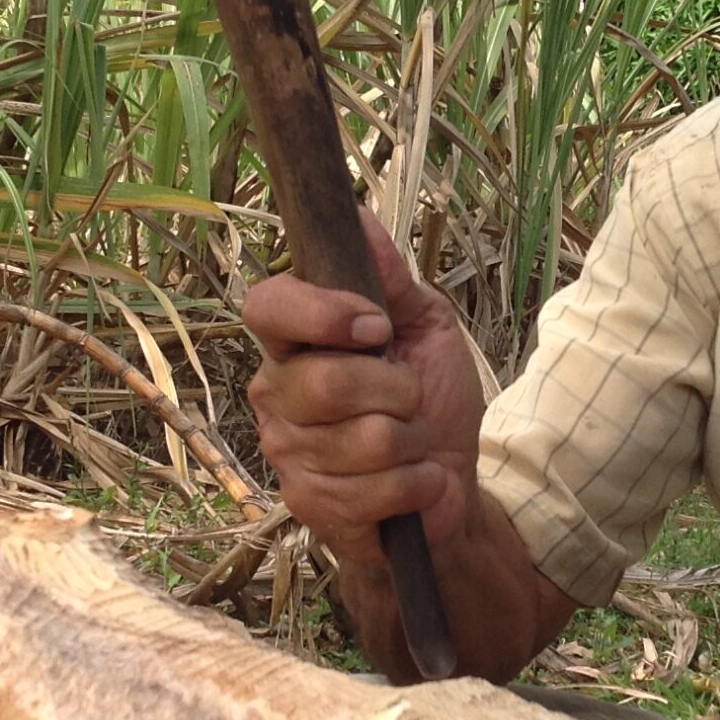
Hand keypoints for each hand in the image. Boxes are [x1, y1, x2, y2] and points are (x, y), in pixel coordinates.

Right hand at [243, 212, 486, 562]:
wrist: (452, 486)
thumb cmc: (434, 400)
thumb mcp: (427, 328)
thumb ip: (391, 279)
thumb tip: (359, 216)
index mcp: (295, 341)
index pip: (267, 307)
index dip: (322, 314)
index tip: (378, 328)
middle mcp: (276, 392)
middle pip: (326, 382)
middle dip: (397, 392)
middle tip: (410, 399)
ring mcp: (287, 452)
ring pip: (362, 439)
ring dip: (411, 442)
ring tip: (409, 444)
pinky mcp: (308, 503)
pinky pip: (374, 489)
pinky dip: (414, 484)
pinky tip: (409, 484)